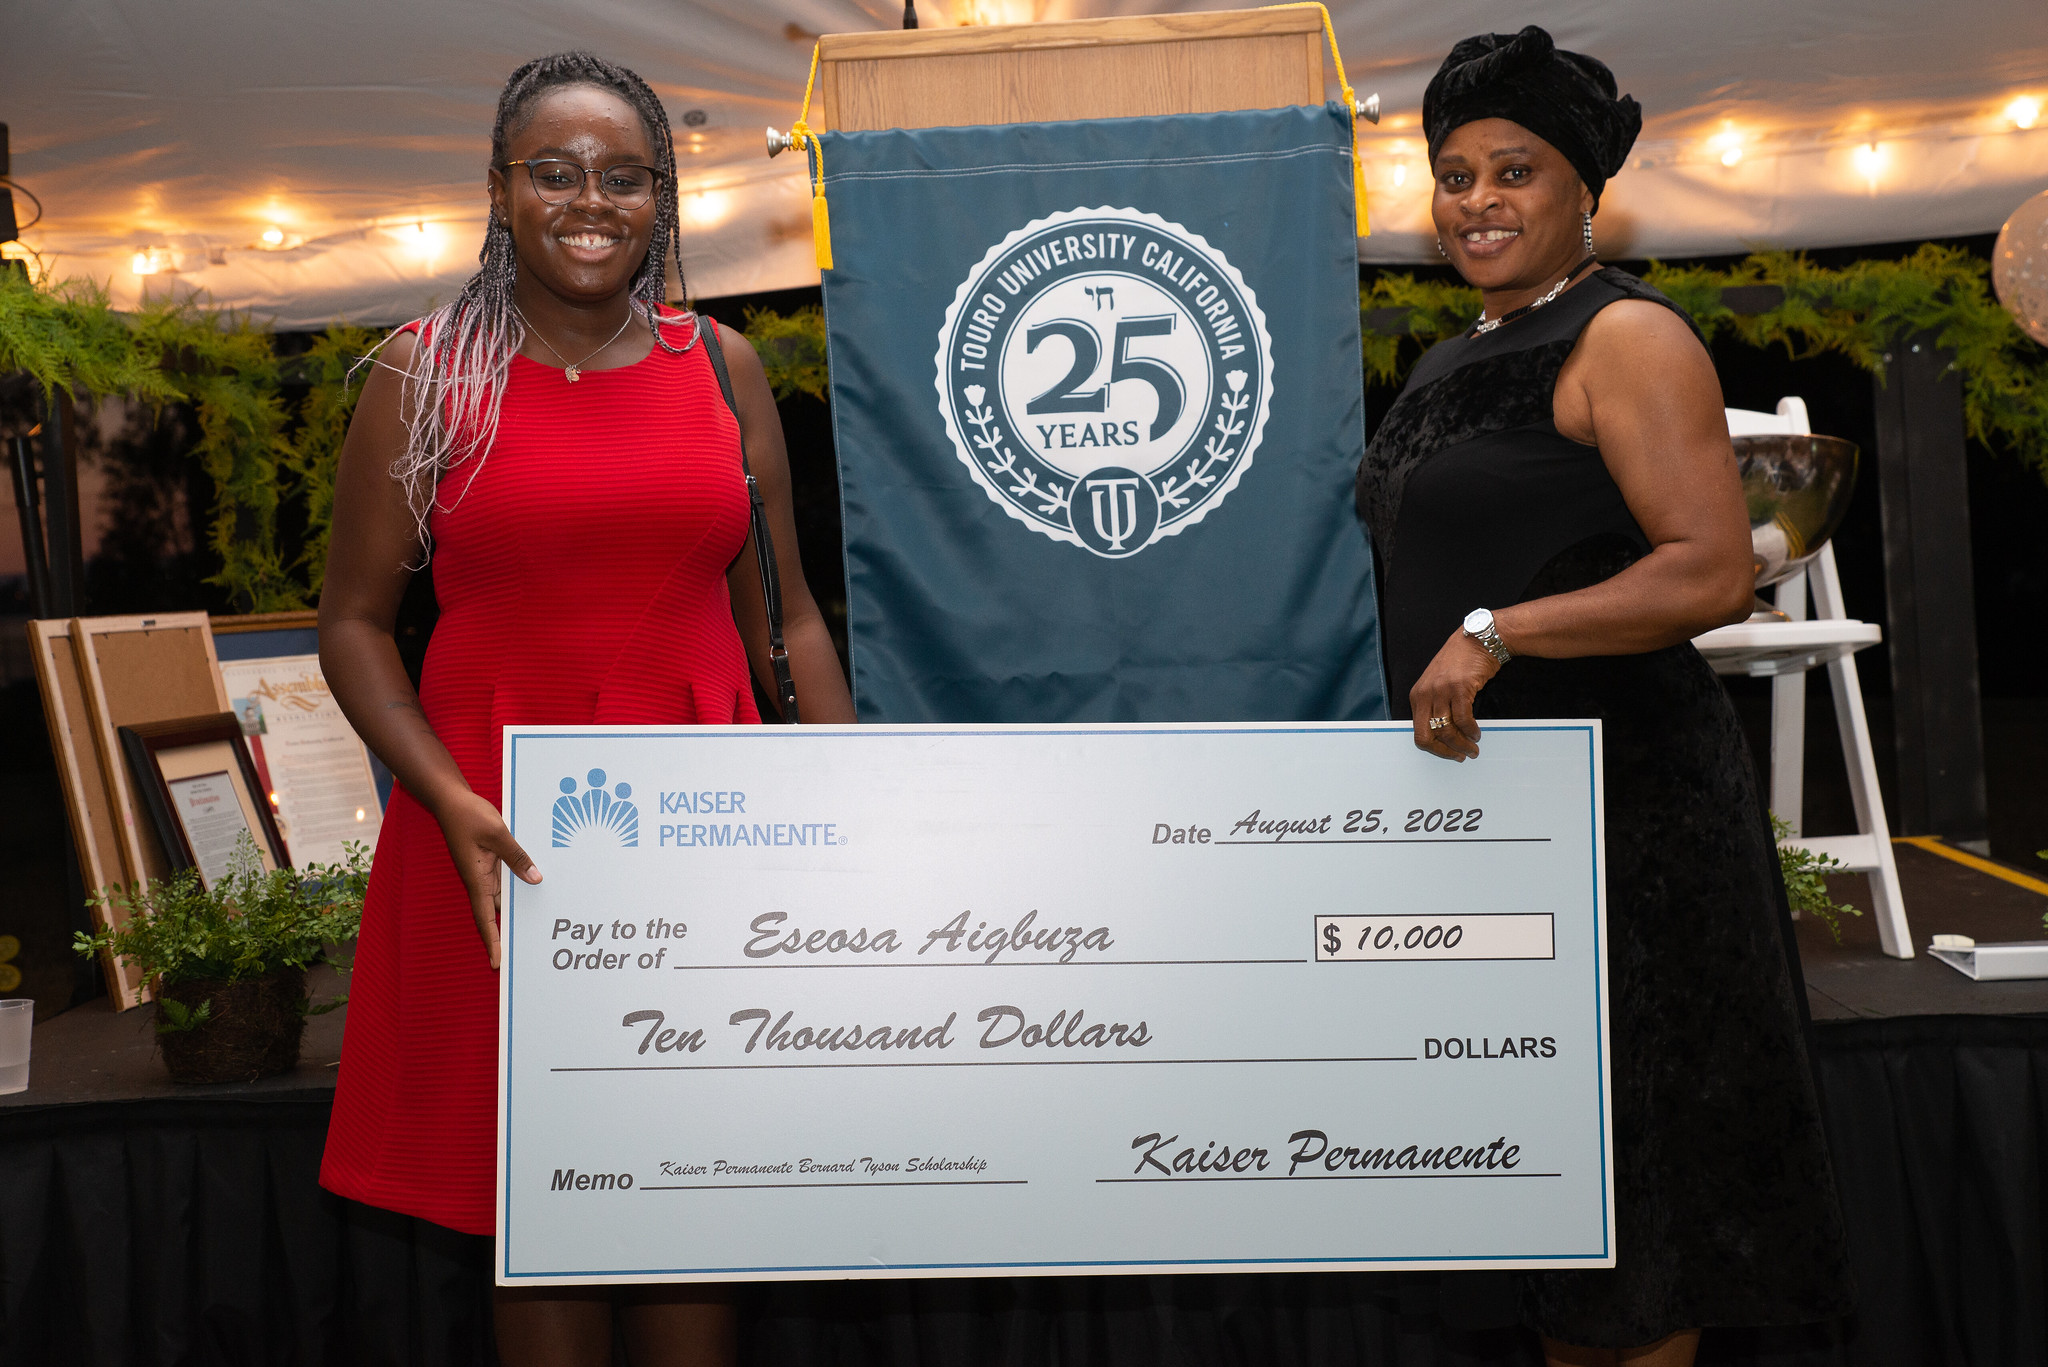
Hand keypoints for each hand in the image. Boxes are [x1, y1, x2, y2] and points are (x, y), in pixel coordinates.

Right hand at [431, 787, 540, 968]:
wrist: (451, 799)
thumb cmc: (468, 815)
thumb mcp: (497, 833)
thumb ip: (517, 856)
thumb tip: (535, 878)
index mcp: (476, 880)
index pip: (485, 919)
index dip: (492, 942)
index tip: (498, 963)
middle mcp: (481, 881)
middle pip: (497, 914)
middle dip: (508, 933)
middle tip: (527, 953)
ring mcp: (485, 872)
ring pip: (504, 897)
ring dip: (518, 909)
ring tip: (540, 926)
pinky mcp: (491, 862)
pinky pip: (507, 879)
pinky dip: (519, 885)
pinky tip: (536, 886)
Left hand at [1409, 628, 1502, 761]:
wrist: (1477, 640)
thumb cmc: (1460, 663)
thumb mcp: (1438, 684)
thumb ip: (1435, 706)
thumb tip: (1444, 736)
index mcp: (1416, 696)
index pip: (1418, 732)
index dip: (1435, 749)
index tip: (1449, 754)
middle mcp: (1425, 694)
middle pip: (1428, 735)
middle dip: (1445, 751)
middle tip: (1461, 756)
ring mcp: (1440, 691)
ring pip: (1446, 730)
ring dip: (1462, 744)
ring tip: (1473, 747)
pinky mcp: (1458, 688)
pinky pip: (1463, 719)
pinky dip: (1471, 731)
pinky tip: (1477, 733)